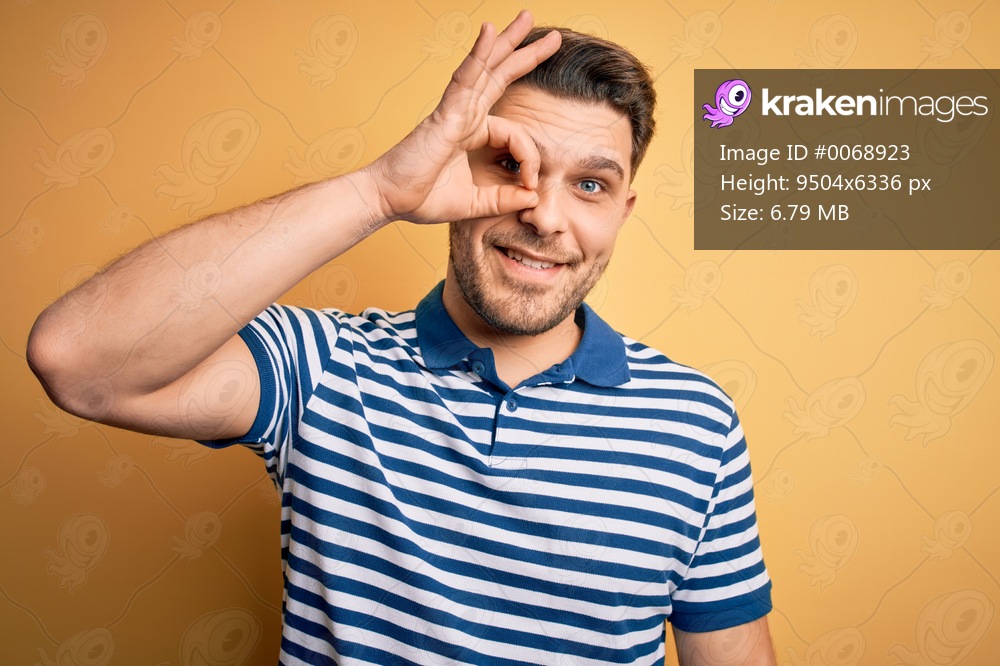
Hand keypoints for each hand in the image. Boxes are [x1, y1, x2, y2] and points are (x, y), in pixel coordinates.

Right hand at [366, 10, 560, 224]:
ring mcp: (454, 111)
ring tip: (527, 18)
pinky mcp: (445, 114)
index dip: (530, 157)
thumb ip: (502, 199)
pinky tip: (489, 31)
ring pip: (486, 69)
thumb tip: (532, 198)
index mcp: (470, 133)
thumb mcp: (474, 203)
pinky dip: (478, 54)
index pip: (514, 132)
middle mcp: (464, 116)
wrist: (390, 200)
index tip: (530, 184)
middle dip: (525, 55)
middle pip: (499, 77)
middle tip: (553, 38)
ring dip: (507, 43)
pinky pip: (465, 78)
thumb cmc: (421, 199)